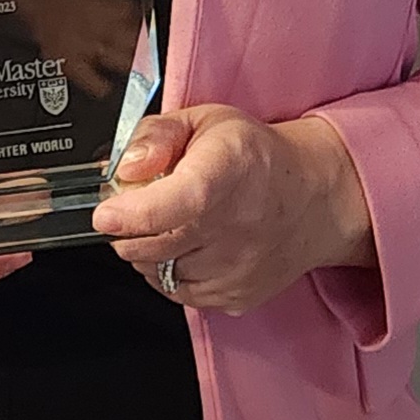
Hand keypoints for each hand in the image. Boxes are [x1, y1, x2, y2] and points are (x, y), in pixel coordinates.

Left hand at [89, 105, 375, 314]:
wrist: (313, 197)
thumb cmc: (254, 155)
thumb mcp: (203, 121)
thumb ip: (155, 136)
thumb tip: (125, 169)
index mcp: (229, 169)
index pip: (180, 202)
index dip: (135, 213)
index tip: (106, 213)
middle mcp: (238, 225)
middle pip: (155, 245)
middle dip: (127, 228)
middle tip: (133, 204)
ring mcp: (239, 269)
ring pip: (158, 272)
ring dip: (147, 250)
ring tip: (170, 222)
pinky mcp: (237, 298)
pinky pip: (177, 293)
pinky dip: (167, 271)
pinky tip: (187, 245)